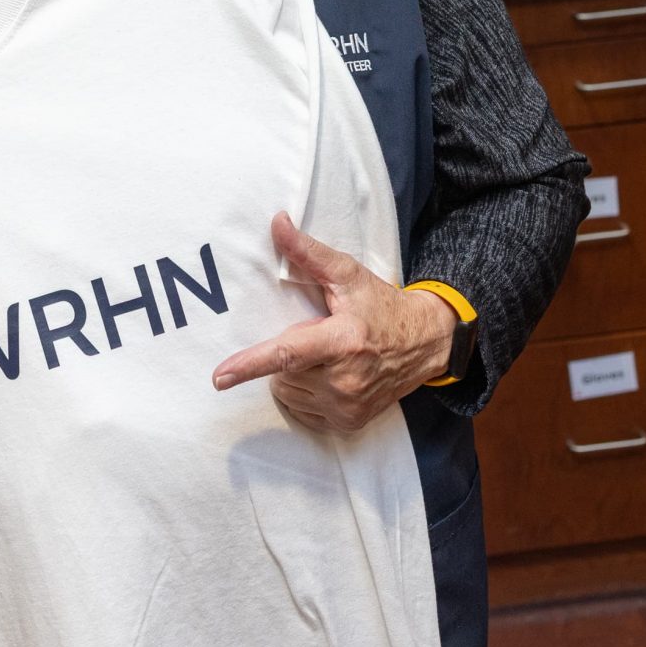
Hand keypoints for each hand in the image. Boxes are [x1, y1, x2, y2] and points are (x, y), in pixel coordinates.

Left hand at [210, 213, 454, 434]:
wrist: (426, 343)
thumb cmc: (382, 306)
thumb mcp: (348, 275)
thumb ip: (308, 252)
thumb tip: (277, 223)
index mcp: (342, 341)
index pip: (287, 354)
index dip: (250, 365)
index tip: (219, 377)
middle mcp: (345, 380)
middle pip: (283, 372)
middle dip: (291, 352)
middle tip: (322, 336)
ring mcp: (347, 406)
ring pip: (288, 392)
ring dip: (297, 374)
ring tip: (330, 357)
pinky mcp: (349, 423)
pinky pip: (303, 410)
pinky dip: (308, 393)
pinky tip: (332, 377)